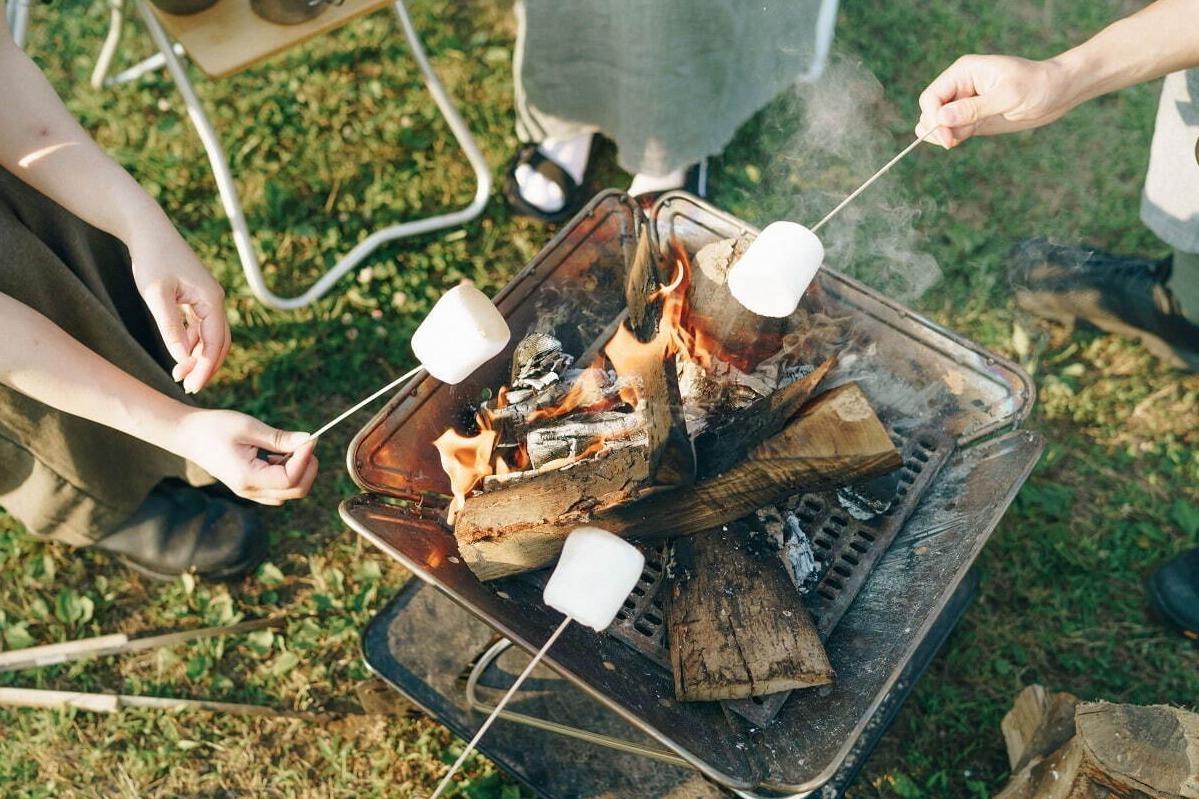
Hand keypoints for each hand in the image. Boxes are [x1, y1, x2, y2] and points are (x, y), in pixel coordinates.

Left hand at [127, 227, 231, 394]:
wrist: (147, 229)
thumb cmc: (151, 258)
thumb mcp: (156, 295)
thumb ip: (170, 327)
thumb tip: (182, 359)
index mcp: (212, 299)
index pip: (215, 342)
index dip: (206, 367)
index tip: (191, 386)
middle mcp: (215, 300)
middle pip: (219, 343)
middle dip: (206, 367)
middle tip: (189, 388)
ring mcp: (207, 299)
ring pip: (210, 336)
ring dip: (198, 357)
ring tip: (179, 376)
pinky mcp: (196, 297)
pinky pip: (201, 327)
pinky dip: (192, 343)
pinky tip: (179, 355)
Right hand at [173, 409, 318, 505]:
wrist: (187, 434)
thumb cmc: (214, 427)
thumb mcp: (248, 427)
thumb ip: (279, 438)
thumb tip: (308, 440)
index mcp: (247, 478)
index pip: (290, 479)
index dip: (305, 459)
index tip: (311, 438)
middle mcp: (249, 491)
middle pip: (295, 491)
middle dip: (308, 468)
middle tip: (307, 443)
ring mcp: (249, 492)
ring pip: (289, 492)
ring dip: (299, 471)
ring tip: (291, 447)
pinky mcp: (251, 487)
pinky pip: (279, 488)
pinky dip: (288, 473)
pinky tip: (281, 454)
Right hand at [916, 54, 1075, 147]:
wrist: (1059, 92)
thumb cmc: (1038, 86)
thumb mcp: (1008, 96)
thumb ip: (974, 108)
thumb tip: (942, 118)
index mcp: (964, 72)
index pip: (931, 96)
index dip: (933, 117)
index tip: (948, 138)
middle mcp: (960, 86)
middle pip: (929, 110)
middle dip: (935, 128)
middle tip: (952, 143)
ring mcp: (965, 103)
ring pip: (936, 122)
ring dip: (942, 135)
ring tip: (960, 140)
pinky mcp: (972, 118)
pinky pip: (950, 130)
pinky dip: (951, 138)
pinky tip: (962, 140)